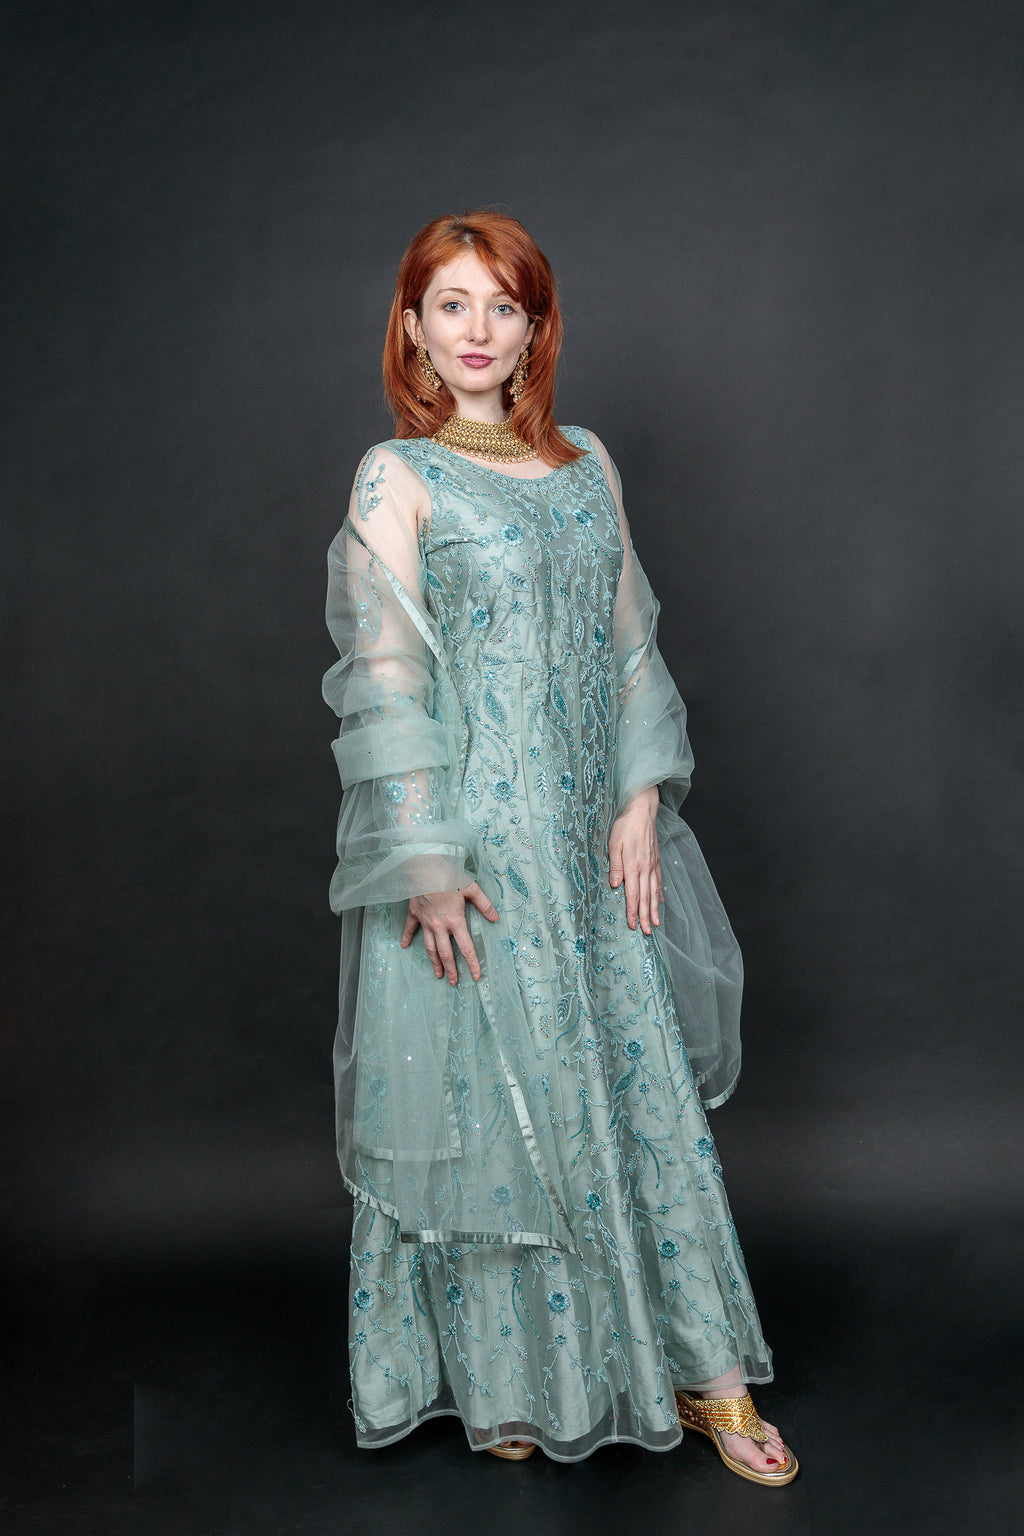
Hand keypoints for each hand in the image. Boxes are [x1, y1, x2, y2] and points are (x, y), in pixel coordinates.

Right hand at [401, 881, 499, 983]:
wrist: (424, 866)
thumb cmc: (449, 875)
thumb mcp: (471, 888)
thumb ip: (484, 904)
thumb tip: (495, 918)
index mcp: (455, 921)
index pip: (466, 948)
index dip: (472, 964)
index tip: (476, 976)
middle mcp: (439, 926)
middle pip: (445, 953)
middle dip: (451, 970)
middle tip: (454, 982)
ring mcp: (425, 921)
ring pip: (429, 947)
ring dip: (434, 962)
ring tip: (438, 974)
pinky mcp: (414, 914)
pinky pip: (410, 929)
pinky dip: (407, 938)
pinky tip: (404, 946)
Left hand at [608, 785, 661, 934]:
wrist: (642, 809)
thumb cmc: (624, 825)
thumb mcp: (613, 843)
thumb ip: (615, 865)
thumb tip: (615, 885)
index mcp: (633, 865)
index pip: (633, 894)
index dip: (633, 911)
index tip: (632, 925)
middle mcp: (645, 868)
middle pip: (646, 897)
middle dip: (646, 917)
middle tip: (647, 933)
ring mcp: (653, 864)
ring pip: (654, 892)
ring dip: (655, 909)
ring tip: (656, 923)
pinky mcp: (656, 860)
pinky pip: (659, 881)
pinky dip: (660, 894)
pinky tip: (660, 902)